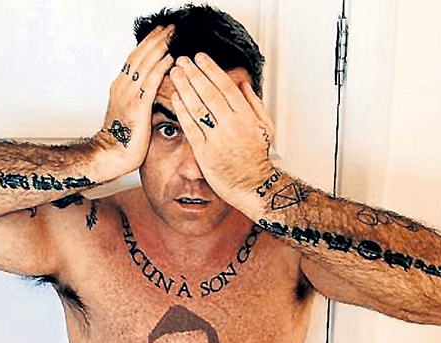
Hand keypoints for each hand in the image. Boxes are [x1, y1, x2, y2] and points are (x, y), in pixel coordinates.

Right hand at [99, 25, 174, 176]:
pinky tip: (170, 59)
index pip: (135, 59)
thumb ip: (140, 98)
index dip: (148, 44)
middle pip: (140, 56)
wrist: (109, 155)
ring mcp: (128, 96)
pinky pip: (150, 83)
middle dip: (155, 40)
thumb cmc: (122, 140)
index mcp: (121, 87)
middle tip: (169, 28)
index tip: (159, 33)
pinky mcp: (137, 107)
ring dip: (159, 48)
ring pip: (145, 65)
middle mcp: (123, 87)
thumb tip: (153, 90)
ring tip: (171, 36)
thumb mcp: (131, 112)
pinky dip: (160, 69)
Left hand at [169, 53, 274, 206]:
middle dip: (193, 74)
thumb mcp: (265, 127)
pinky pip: (190, 127)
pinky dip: (181, 110)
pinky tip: (175, 98)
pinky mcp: (204, 152)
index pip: (225, 86)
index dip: (211, 69)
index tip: (201, 58)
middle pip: (208, 93)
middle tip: (182, 60)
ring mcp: (216, 139)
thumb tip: (243, 84)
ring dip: (184, 87)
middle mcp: (231, 125)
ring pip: (197, 107)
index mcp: (246, 117)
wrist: (252, 186)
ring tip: (175, 74)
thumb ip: (254, 104)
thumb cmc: (257, 158)